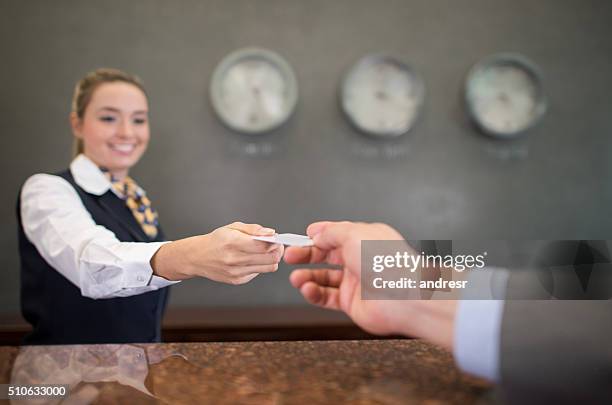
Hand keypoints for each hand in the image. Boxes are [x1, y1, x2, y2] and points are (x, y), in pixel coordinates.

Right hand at [152, 222, 283, 284]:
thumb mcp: (233, 227)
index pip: (264, 245)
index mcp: (233, 242)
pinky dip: (260, 266)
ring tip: (265, 252)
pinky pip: (258, 273)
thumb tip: (270, 233)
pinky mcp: (237, 280)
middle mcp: (234, 259)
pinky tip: (251, 260)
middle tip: (275, 245)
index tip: (276, 238)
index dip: (275, 242)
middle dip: (277, 250)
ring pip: (268, 267)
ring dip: (271, 259)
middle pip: (270, 258)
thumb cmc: (216, 241)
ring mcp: (236, 272)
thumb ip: (254, 229)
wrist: (197, 257)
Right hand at [284, 221, 456, 349]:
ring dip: (307, 276)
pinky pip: (327, 297)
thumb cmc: (385, 262)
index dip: (318, 235)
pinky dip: (314, 293)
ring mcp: (356, 281)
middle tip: (290, 256)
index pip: (336, 234)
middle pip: (327, 255)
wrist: (400, 296)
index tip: (302, 237)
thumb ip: (330, 232)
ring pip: (325, 277)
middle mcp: (361, 259)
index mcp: (365, 238)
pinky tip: (307, 289)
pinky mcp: (352, 302)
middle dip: (307, 255)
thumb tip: (317, 233)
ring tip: (296, 278)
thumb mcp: (353, 234)